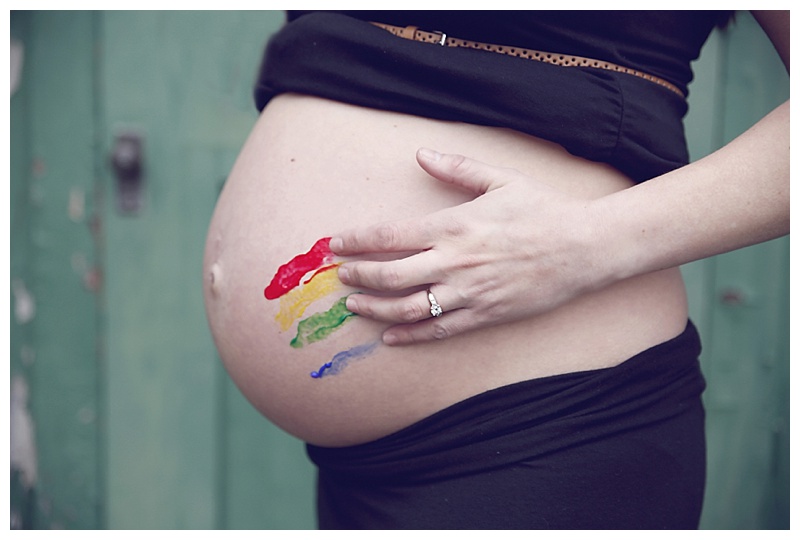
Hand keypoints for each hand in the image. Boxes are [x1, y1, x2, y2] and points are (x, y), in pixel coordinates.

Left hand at [330, 148, 611, 344]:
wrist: (584, 248)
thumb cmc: (542, 210)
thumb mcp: (500, 180)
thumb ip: (457, 168)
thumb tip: (421, 153)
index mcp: (453, 226)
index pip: (389, 236)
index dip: (357, 241)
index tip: (337, 243)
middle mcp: (454, 262)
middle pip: (390, 275)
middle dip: (359, 276)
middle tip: (343, 275)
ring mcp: (468, 292)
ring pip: (408, 308)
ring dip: (375, 309)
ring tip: (356, 306)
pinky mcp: (484, 315)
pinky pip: (439, 330)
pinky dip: (410, 336)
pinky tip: (390, 337)